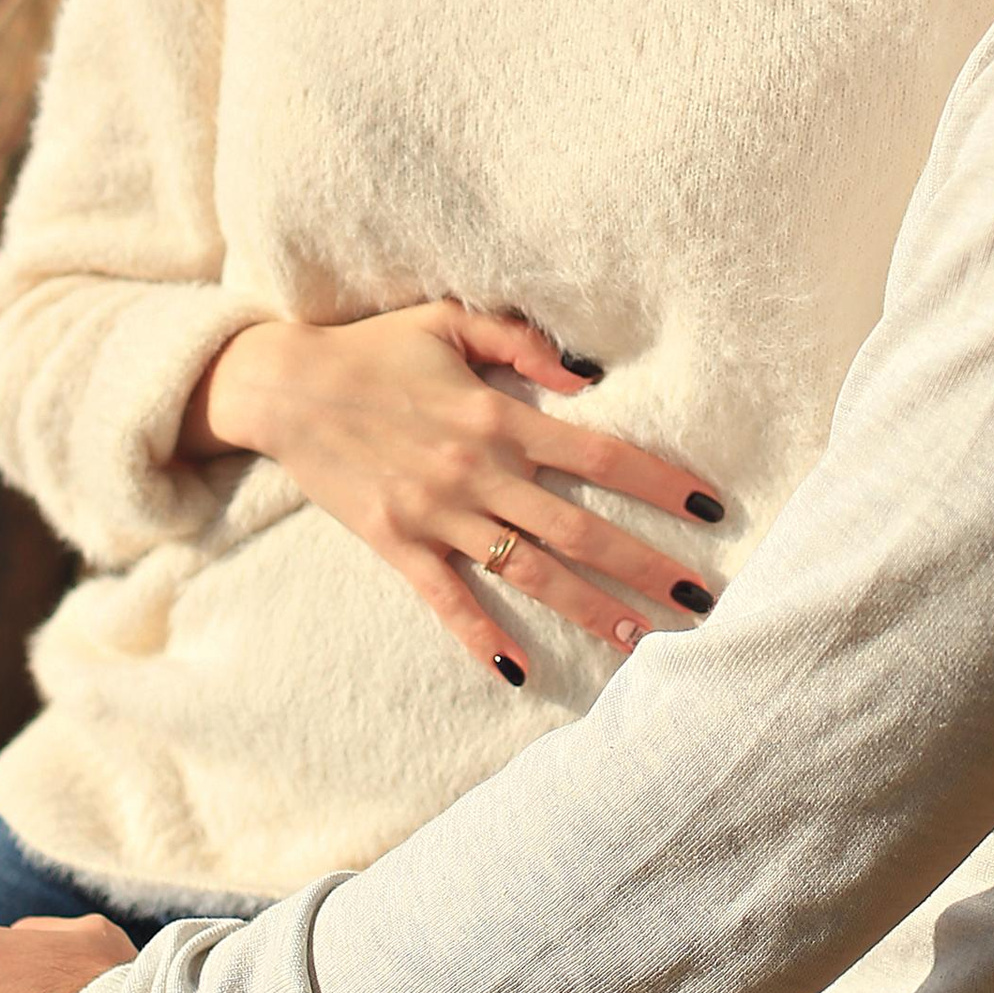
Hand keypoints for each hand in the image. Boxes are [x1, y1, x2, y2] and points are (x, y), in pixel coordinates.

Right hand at [181, 302, 727, 681]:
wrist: (284, 388)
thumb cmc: (374, 348)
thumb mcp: (450, 321)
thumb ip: (522, 344)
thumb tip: (588, 373)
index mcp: (499, 415)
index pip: (600, 454)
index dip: (658, 482)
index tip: (709, 508)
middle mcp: (478, 471)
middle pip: (579, 529)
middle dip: (645, 566)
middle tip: (701, 600)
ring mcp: (438, 514)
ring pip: (529, 572)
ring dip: (588, 609)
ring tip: (641, 641)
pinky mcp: (398, 546)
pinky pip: (448, 600)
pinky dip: (483, 637)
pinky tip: (521, 671)